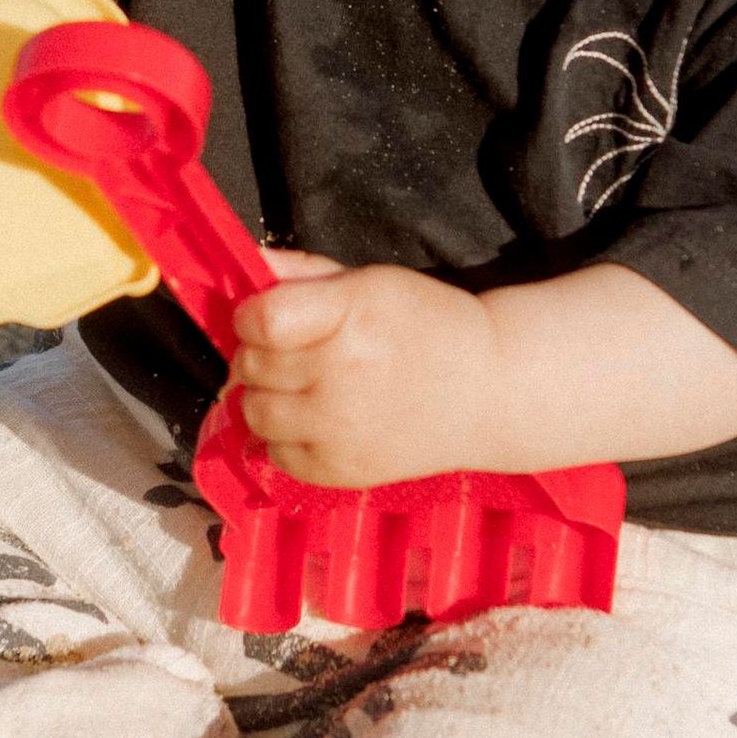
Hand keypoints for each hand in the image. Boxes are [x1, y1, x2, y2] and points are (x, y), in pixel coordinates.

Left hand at [228, 258, 500, 489]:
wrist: (487, 390)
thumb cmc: (428, 326)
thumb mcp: (373, 283)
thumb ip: (306, 274)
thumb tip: (248, 267)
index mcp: (351, 315)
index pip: (261, 321)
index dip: (251, 317)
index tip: (264, 319)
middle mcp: (342, 373)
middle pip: (250, 366)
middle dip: (259, 355)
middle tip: (290, 353)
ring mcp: (341, 428)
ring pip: (254, 412)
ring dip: (266, 397)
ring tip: (299, 388)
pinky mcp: (342, 470)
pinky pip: (275, 454)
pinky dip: (285, 437)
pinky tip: (316, 421)